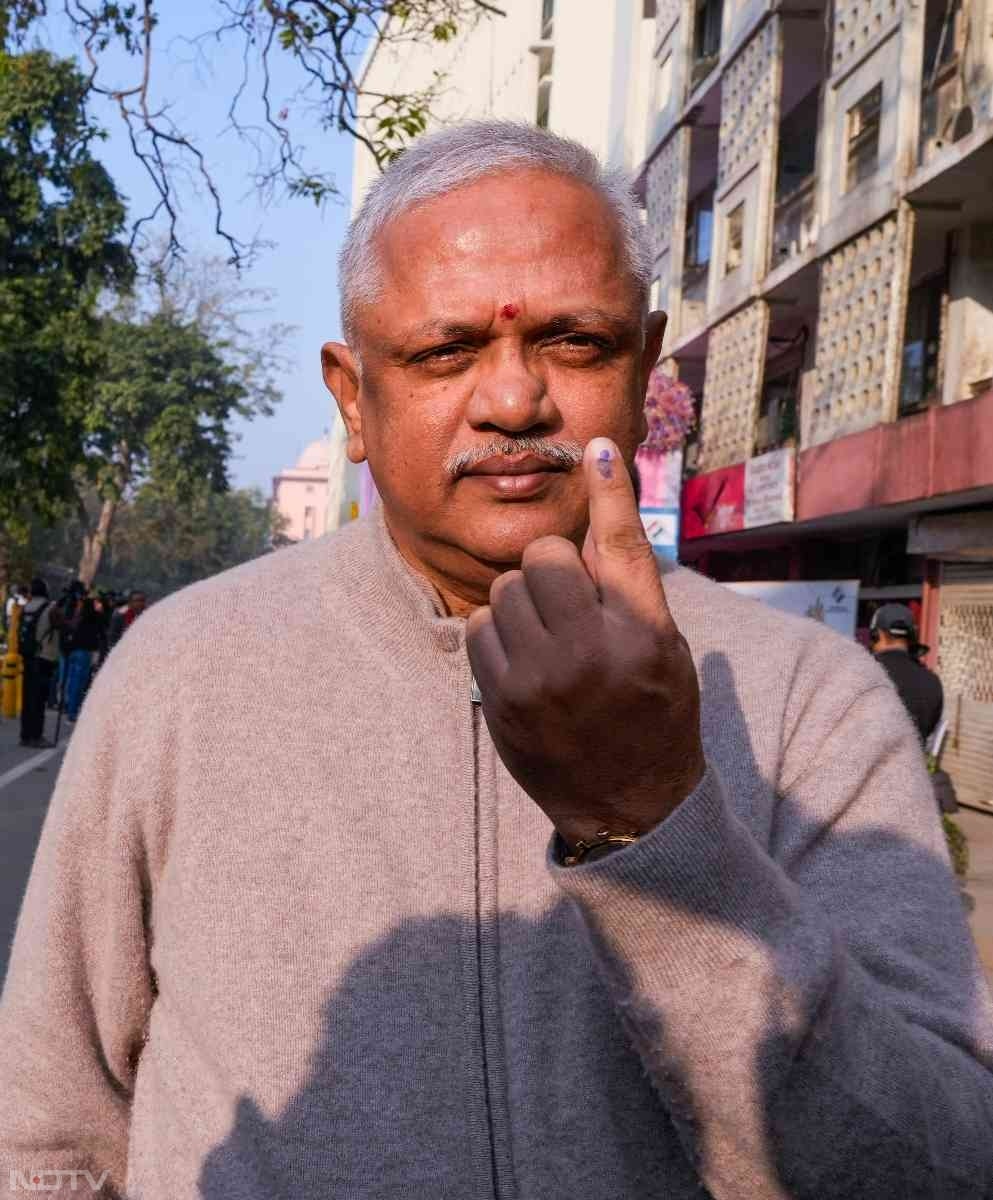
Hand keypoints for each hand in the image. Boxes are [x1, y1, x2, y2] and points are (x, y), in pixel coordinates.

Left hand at [466, 437, 704, 848]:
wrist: (628, 806)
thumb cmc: (654, 716)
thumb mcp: (664, 649)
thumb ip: (627, 588)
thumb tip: (594, 517)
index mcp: (644, 634)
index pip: (622, 545)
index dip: (611, 490)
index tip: (597, 447)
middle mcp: (592, 651)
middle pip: (544, 555)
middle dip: (552, 570)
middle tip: (568, 606)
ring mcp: (541, 677)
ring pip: (506, 587)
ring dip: (522, 602)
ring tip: (548, 641)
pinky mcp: (502, 698)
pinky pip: (480, 625)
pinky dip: (498, 634)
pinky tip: (524, 664)